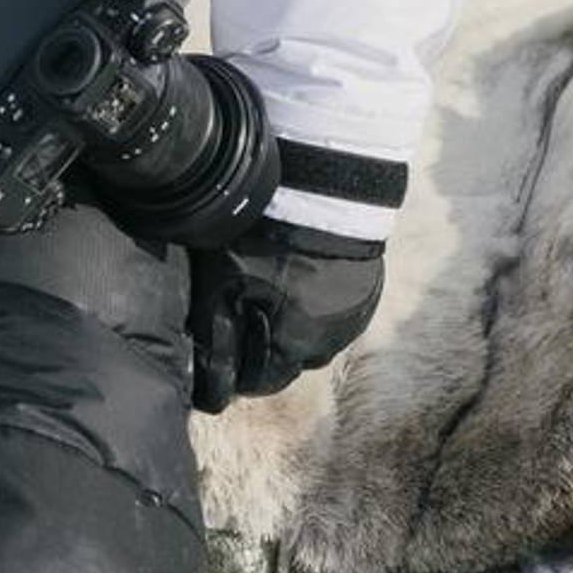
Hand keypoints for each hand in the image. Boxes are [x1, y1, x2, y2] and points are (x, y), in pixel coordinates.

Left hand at [189, 221, 384, 414]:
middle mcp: (332, 341)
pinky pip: (335, 309)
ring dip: (295, 321)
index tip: (224, 347)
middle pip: (291, 360)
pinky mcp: (366, 289)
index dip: (237, 368)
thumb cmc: (263, 236)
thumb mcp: (222, 282)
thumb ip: (213, 334)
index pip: (262, 382)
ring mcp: (354, 315)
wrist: (317, 189)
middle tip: (246, 309)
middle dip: (267, 344)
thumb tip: (206, 383)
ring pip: (315, 334)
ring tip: (274, 286)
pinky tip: (300, 272)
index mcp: (296, 347)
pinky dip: (317, 300)